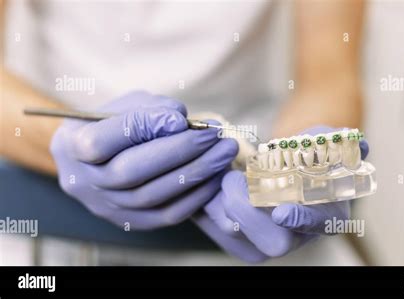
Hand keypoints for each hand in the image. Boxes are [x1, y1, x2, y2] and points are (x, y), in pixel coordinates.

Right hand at [50, 91, 237, 229]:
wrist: (101, 159)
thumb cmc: (115, 125)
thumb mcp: (125, 105)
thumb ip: (149, 108)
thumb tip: (179, 120)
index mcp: (72, 146)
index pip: (103, 140)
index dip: (142, 127)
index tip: (179, 118)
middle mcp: (85, 181)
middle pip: (131, 171)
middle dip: (180, 151)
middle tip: (214, 135)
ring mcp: (108, 206)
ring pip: (153, 195)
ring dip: (196, 172)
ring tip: (224, 151)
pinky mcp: (132, 222)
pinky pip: (167, 214)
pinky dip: (196, 195)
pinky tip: (216, 174)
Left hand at [193, 126, 368, 262]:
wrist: (283, 167)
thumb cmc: (305, 157)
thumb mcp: (322, 145)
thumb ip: (339, 144)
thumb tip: (361, 144)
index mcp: (325, 216)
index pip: (316, 225)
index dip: (301, 219)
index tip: (282, 211)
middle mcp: (295, 236)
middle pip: (271, 241)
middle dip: (247, 209)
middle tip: (232, 178)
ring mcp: (265, 240)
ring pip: (236, 235)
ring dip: (220, 203)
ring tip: (221, 176)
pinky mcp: (238, 237)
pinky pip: (216, 228)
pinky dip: (207, 205)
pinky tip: (207, 185)